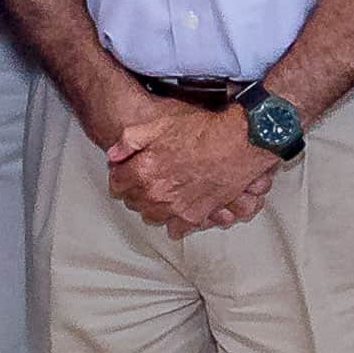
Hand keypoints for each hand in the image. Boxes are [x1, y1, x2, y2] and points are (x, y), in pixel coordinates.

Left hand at [104, 100, 271, 238]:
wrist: (238, 142)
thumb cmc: (204, 131)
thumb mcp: (161, 123)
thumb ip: (131, 139)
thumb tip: (114, 153)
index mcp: (144, 170)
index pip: (117, 184)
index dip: (118, 175)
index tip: (123, 172)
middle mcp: (157, 193)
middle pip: (133, 202)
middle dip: (134, 190)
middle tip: (141, 180)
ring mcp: (175, 208)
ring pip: (151, 216)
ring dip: (151, 206)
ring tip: (158, 194)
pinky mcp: (195, 216)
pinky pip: (175, 229)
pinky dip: (173, 221)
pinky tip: (175, 210)